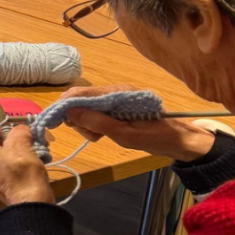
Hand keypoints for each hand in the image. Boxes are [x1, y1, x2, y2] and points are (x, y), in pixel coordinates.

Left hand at [0, 124, 54, 205]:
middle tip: (23, 141)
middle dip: (5, 139)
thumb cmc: (21, 171)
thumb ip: (18, 131)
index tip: (17, 133)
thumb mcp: (21, 144)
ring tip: (26, 151)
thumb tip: (19, 129)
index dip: (2, 129)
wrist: (26, 202)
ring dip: (8, 150)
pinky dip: (4, 160)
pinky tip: (21, 162)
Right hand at [60, 85, 215, 161]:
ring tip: (99, 137)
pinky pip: (96, 114)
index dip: (64, 105)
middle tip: (90, 136)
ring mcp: (115, 100)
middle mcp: (114, 91)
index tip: (54, 122)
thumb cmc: (156, 138)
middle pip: (81, 101)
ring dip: (86, 125)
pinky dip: (94, 125)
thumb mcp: (125, 135)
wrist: (180, 142)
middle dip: (78, 119)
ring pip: (86, 109)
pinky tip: (102, 135)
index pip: (80, 93)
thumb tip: (69, 112)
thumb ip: (96, 122)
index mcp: (117, 93)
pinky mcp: (117, 108)